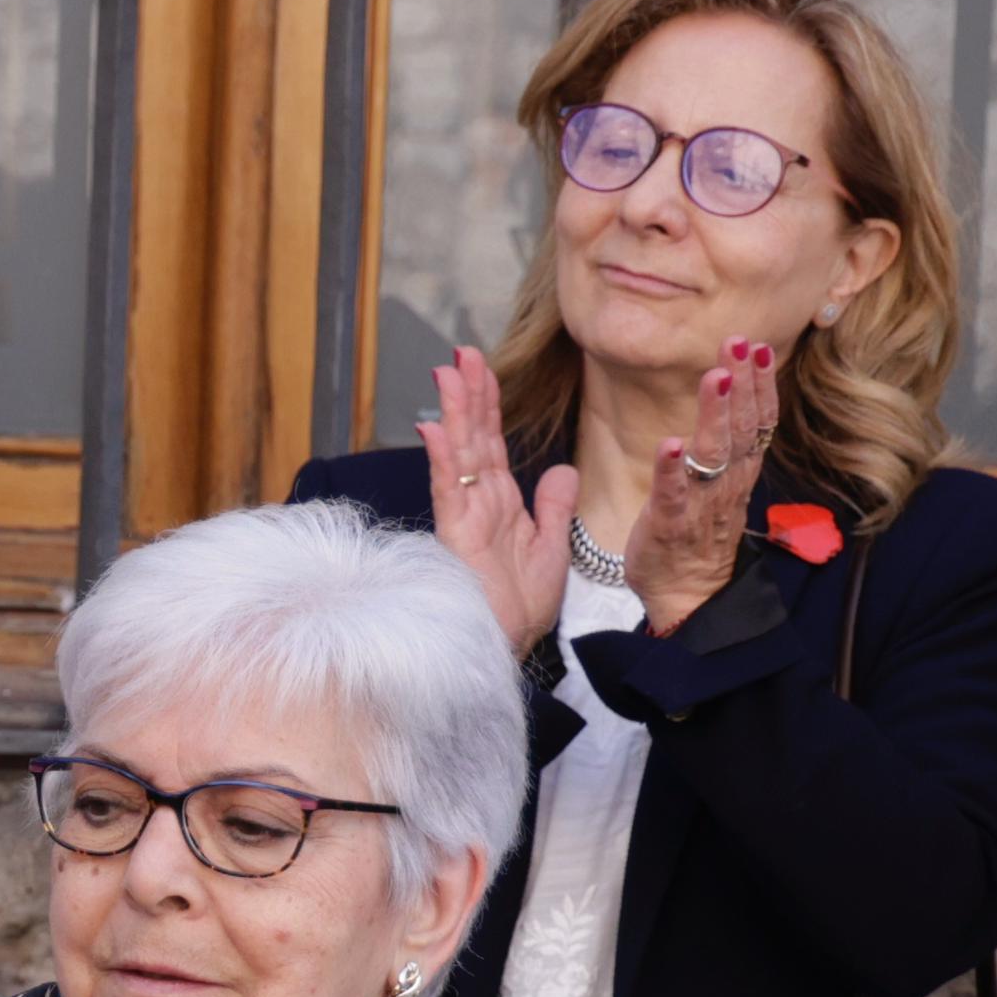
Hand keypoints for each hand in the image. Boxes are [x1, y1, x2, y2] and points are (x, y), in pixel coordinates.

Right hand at [416, 349, 573, 654]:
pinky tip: (435, 429)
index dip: (489, 404)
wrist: (507, 643)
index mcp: (501, 502)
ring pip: (459, 452)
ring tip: (448, 373)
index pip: (493, 442)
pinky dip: (442, 459)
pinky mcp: (456, 534)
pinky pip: (448, 489)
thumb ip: (553, 506)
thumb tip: (561, 468)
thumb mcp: (552, 547)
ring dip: (453, 412)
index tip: (484, 367)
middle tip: (462, 353)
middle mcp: (479, 501)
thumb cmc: (521, 605)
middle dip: (469, 394)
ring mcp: (465, 515)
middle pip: (474, 437)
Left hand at [624, 337, 783, 636]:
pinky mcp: (672, 524)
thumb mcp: (719, 483)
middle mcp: (727, 484)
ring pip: (715, 454)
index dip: (761, 384)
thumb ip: (724, 444)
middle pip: (742, 428)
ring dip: (714, 414)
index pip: (758, 421)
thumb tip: (727, 399)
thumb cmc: (697, 535)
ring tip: (714, 377)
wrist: (688, 596)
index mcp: (739, 472)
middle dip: (742, 384)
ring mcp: (702, 504)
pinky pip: (675, 494)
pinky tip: (669, 443)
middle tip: (739, 344)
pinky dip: (672, 469)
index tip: (758, 347)